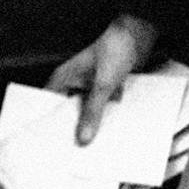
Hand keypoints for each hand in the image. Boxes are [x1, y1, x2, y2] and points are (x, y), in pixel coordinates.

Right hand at [48, 14, 158, 144]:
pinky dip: (105, 119)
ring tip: (94, 146)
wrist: (139, 35)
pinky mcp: (104, 91)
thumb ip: (93, 111)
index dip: (50, 127)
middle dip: (73, 130)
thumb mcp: (102, 84)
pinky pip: (101, 110)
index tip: (54, 147)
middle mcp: (73, 84)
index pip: (49, 108)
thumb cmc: (115, 48)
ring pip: (85, 114)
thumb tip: (83, 137)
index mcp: (63, 79)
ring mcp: (88, 88)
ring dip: (91, 126)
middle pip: (68, 114)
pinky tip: (109, 133)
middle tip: (77, 152)